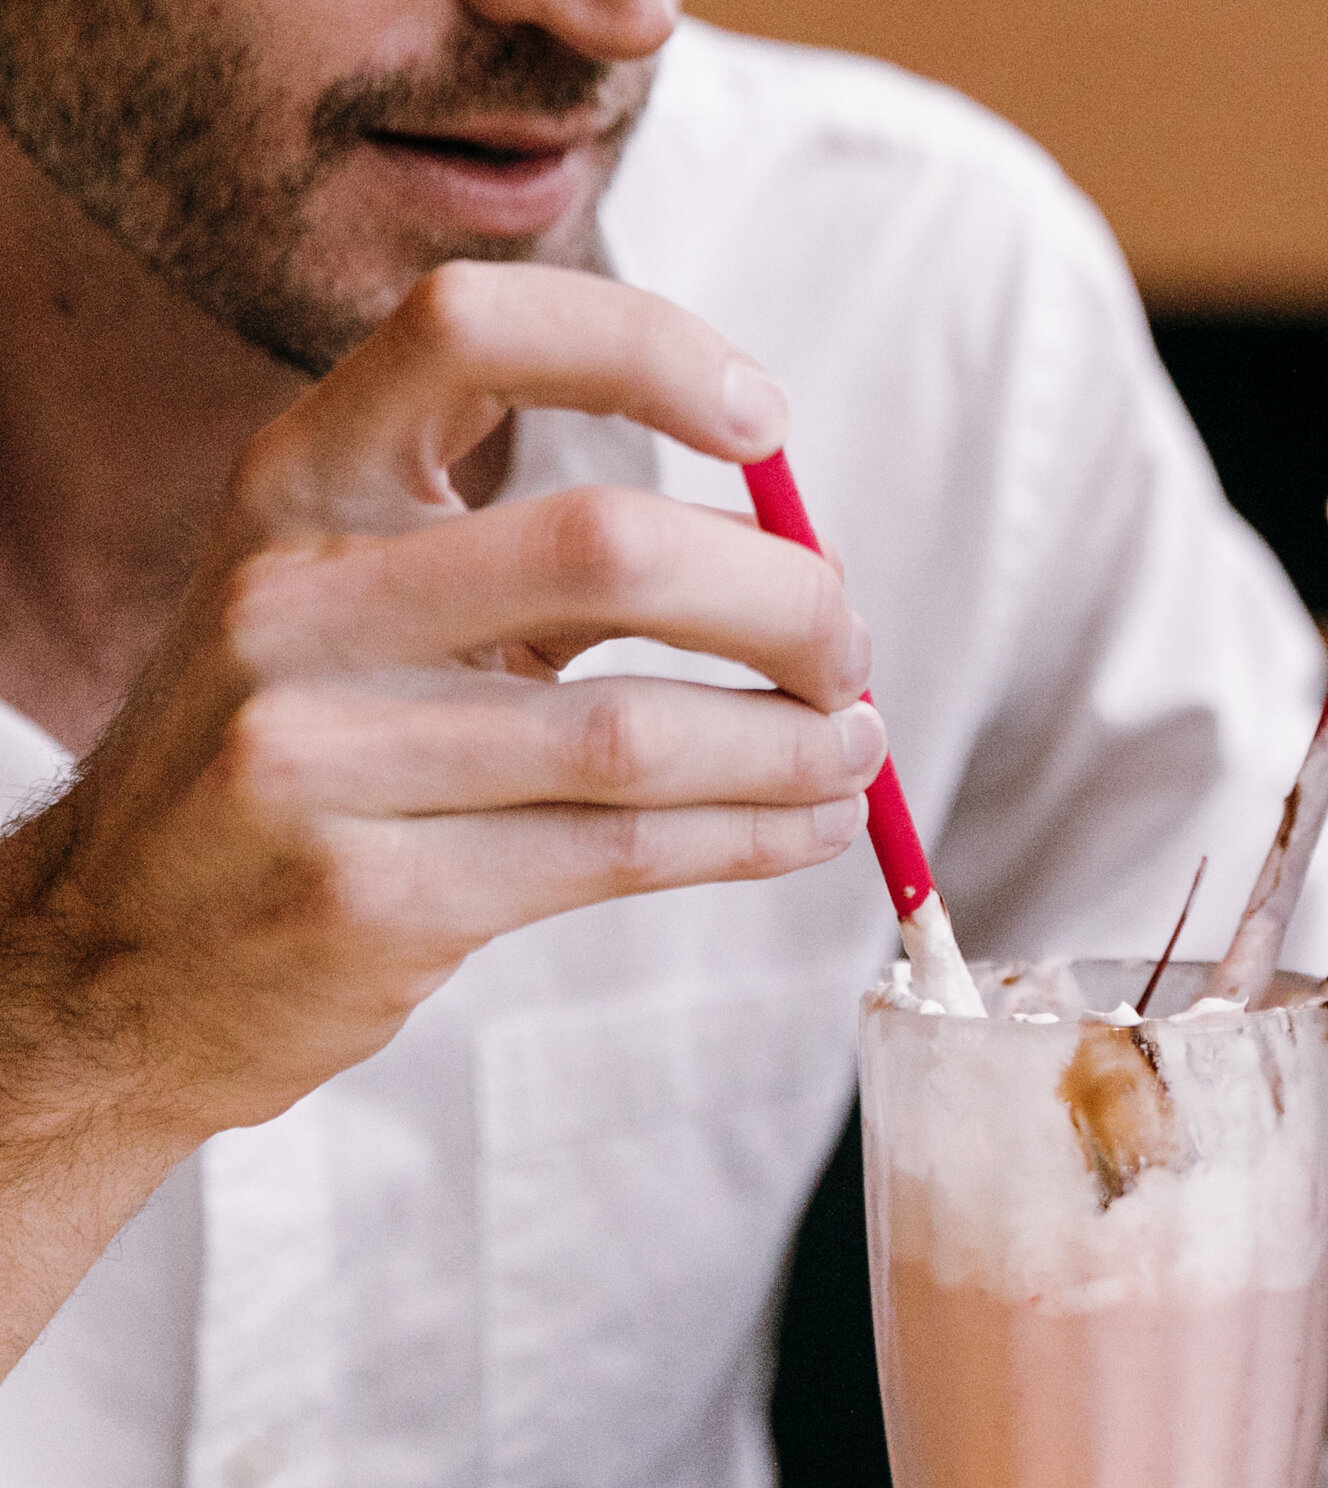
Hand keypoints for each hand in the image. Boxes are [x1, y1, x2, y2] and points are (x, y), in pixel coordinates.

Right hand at [0, 262, 883, 1143]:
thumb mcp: (356, 604)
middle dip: (783, 598)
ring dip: (791, 743)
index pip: (469, 329)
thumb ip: (536, 555)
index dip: (646, 347)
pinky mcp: (370, 900)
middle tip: (847, 647)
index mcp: (297, 481)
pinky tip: (810, 825)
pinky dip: (751, 835)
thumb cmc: (297, 753)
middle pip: (608, 547)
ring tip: (855, 748)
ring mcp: (317, 755)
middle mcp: (293, 598)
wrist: (113, 959)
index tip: (765, 424)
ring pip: (634, 732)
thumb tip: (793, 558)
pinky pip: (619, 854)